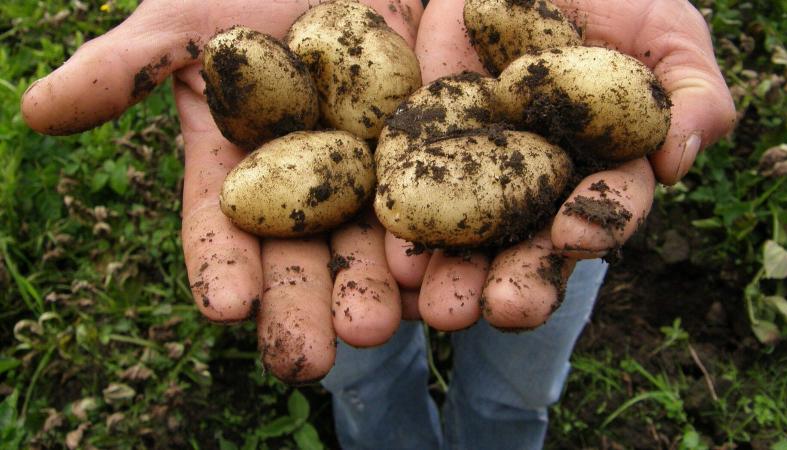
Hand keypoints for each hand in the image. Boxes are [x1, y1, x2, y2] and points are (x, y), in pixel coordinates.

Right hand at [21, 0, 422, 382]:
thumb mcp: (187, 21)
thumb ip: (124, 67)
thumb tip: (35, 111)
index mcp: (241, 170)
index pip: (223, 230)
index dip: (222, 267)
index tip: (224, 308)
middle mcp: (305, 189)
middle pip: (303, 257)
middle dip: (305, 307)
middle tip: (310, 359)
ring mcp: (371, 180)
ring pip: (374, 247)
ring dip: (378, 293)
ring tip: (383, 330)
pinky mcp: (430, 163)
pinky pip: (440, 209)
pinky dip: (442, 247)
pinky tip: (443, 284)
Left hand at [386, 0, 735, 330]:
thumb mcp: (665, 28)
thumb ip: (692, 92)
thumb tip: (679, 161)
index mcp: (602, 167)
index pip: (607, 206)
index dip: (597, 222)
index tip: (574, 234)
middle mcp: (538, 186)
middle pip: (531, 244)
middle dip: (520, 281)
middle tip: (503, 309)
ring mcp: (475, 172)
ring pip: (466, 237)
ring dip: (454, 276)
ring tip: (441, 309)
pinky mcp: (420, 151)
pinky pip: (408, 192)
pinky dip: (399, 229)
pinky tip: (392, 261)